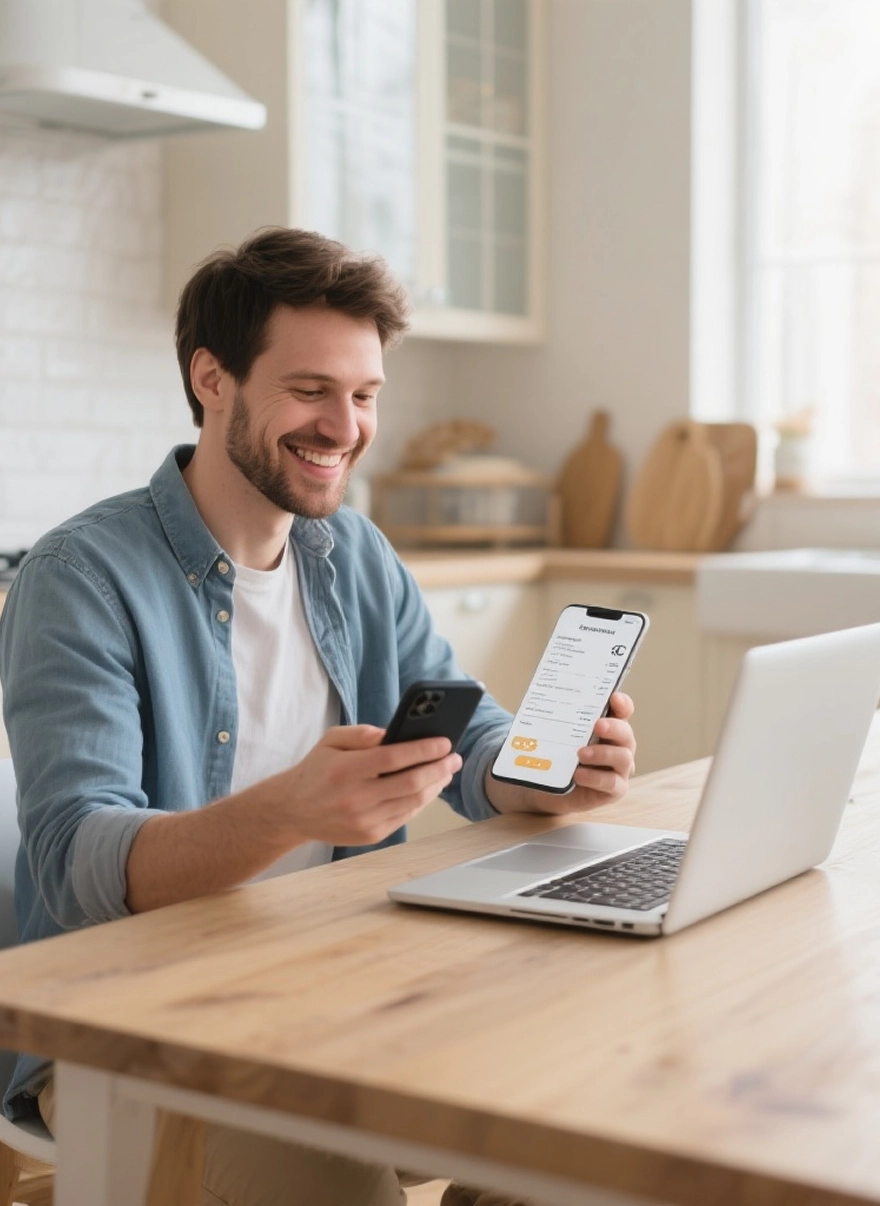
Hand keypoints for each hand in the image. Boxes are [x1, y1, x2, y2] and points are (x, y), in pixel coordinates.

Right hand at [272, 724, 462, 846]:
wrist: (293, 811)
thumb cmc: (317, 770)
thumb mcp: (332, 740)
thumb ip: (364, 734)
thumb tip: (397, 735)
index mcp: (345, 769)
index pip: (393, 758)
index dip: (424, 750)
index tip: (445, 742)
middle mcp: (356, 798)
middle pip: (410, 783)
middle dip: (438, 769)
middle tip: (455, 758)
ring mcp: (364, 821)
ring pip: (412, 803)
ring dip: (434, 786)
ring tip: (446, 771)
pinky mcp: (370, 835)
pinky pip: (404, 817)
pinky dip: (421, 801)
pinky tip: (429, 788)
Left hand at [486, 693, 636, 815]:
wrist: (547, 788)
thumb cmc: (556, 756)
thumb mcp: (557, 736)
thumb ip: (562, 721)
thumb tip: (548, 699)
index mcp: (607, 726)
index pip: (622, 711)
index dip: (622, 704)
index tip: (613, 698)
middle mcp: (617, 745)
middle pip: (626, 733)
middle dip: (614, 727)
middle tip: (597, 725)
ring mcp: (619, 768)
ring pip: (623, 757)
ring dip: (603, 753)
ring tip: (580, 753)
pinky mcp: (614, 790)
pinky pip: (612, 783)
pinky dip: (596, 777)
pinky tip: (579, 775)